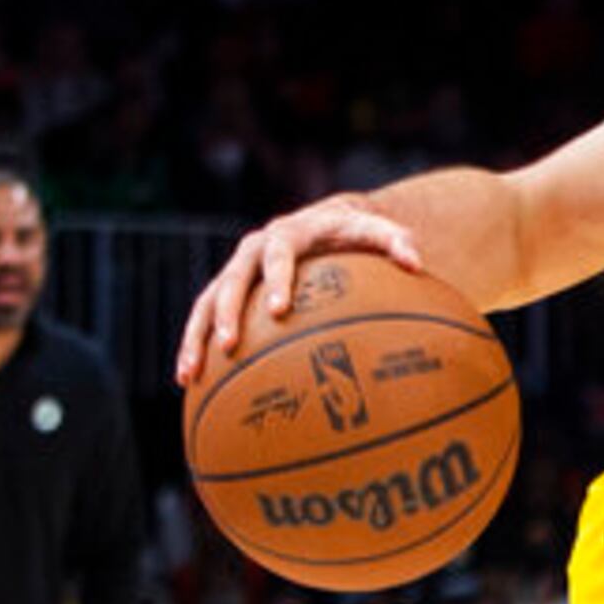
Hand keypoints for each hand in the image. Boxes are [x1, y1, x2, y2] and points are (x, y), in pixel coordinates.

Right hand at [176, 194, 427, 382]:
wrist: (323, 223)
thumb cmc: (353, 233)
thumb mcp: (375, 230)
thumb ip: (396, 241)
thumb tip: (417, 263)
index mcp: (287, 233)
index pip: (278, 253)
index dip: (277, 280)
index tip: (279, 310)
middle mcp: (253, 249)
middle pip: (232, 280)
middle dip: (228, 313)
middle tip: (230, 346)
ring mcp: (236, 271)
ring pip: (207, 302)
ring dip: (195, 337)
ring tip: (189, 373)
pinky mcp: (226, 291)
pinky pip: (202, 319)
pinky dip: (192, 346)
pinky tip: (186, 380)